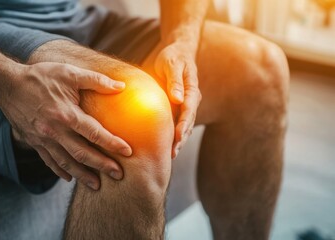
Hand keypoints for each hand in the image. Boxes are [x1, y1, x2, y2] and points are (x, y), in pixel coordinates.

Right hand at [1, 62, 131, 190]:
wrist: (8, 85)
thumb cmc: (41, 77)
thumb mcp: (69, 73)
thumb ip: (97, 80)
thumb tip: (121, 86)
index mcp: (66, 114)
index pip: (94, 133)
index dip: (112, 144)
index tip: (128, 152)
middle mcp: (55, 131)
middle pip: (82, 153)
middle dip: (102, 165)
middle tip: (118, 175)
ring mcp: (43, 139)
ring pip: (66, 162)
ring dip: (83, 175)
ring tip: (97, 185)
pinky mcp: (35, 142)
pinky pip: (49, 161)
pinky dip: (60, 171)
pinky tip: (70, 178)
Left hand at [154, 40, 201, 158]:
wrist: (178, 52)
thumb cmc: (173, 56)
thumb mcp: (172, 65)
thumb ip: (175, 81)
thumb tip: (178, 99)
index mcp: (192, 90)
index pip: (189, 110)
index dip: (183, 125)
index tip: (178, 138)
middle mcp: (192, 99)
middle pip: (188, 122)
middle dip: (181, 138)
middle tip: (172, 153)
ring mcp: (187, 104)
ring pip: (184, 125)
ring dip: (179, 140)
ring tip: (170, 155)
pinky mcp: (180, 106)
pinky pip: (178, 122)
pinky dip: (174, 134)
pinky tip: (167, 146)